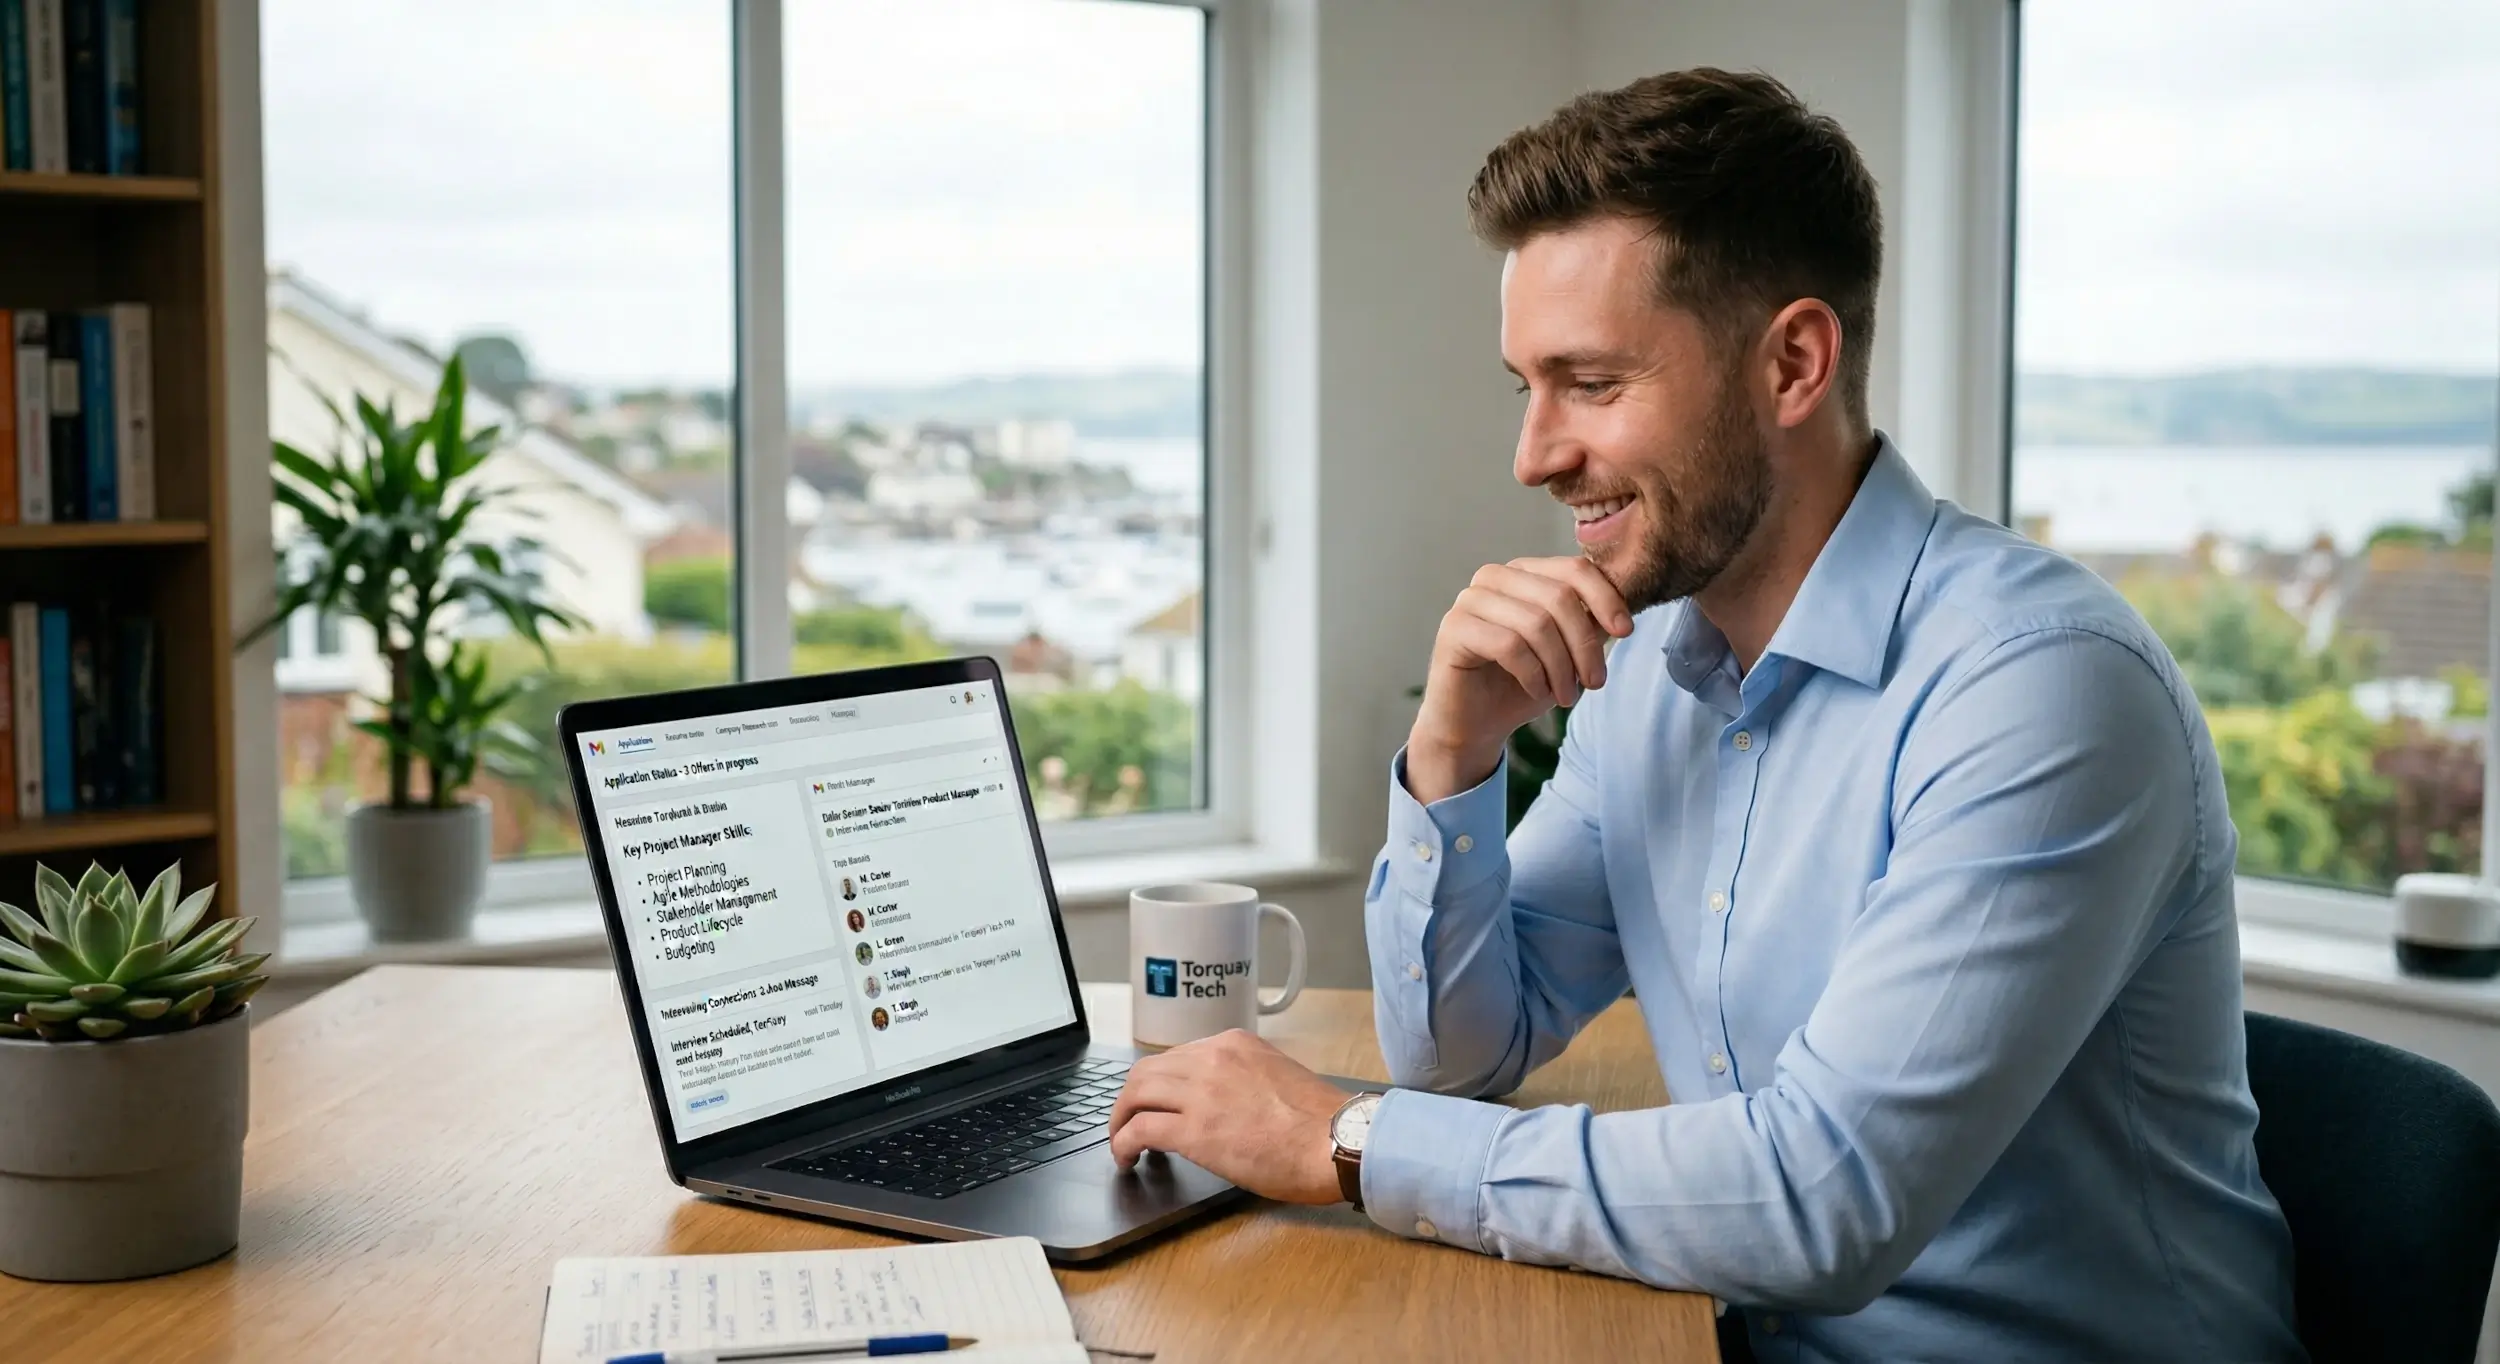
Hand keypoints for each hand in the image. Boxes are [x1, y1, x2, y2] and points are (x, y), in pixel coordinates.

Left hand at [1107, 1029, 1350, 1205]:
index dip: (1160, 1083)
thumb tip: (1223, 1101)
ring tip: (1121, 1142)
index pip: (1177, 1056)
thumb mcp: (1276, 1076)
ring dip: (1120, 1119)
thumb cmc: (1319, 1122)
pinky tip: (1127, 1157)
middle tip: (1128, 1121)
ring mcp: (1201, 1092)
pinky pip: (1139, 1129)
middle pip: (1146, 1070)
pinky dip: (1123, 1143)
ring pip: (1135, 1094)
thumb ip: (1243, 1077)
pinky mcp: (1194, 1131)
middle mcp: (1212, 1058)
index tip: (1157, 1102)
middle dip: (1130, 1098)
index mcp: (1234, 1043)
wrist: (1336, 1142)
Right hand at [1408, 557, 1631, 802]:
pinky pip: (1509, 645)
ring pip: (1536, 623)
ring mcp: (1470, 600)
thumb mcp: (1568, 652)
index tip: (1625, 631)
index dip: (1605, 598)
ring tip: (1566, 696)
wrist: (1477, 724)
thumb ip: (1589, 624)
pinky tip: (1537, 691)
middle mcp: (1494, 577)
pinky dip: (1533, 674)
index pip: (1573, 569)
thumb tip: (1621, 612)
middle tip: (1596, 683)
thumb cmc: (1524, 683)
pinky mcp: (1454, 629)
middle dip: (1584, 645)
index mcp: (1524, 572)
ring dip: (1561, 667)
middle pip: (1559, 597)